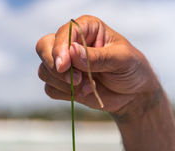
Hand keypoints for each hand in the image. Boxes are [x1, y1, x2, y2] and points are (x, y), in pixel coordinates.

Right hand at [36, 15, 160, 114]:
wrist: (133, 94)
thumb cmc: (132, 69)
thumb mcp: (121, 59)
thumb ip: (97, 57)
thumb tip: (71, 52)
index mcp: (86, 29)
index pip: (62, 33)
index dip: (60, 49)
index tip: (65, 66)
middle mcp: (71, 44)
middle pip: (43, 48)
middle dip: (55, 66)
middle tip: (76, 80)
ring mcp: (66, 65)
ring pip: (44, 71)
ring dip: (63, 83)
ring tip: (88, 86)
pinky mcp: (64, 84)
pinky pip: (50, 89)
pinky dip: (64, 94)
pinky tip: (84, 92)